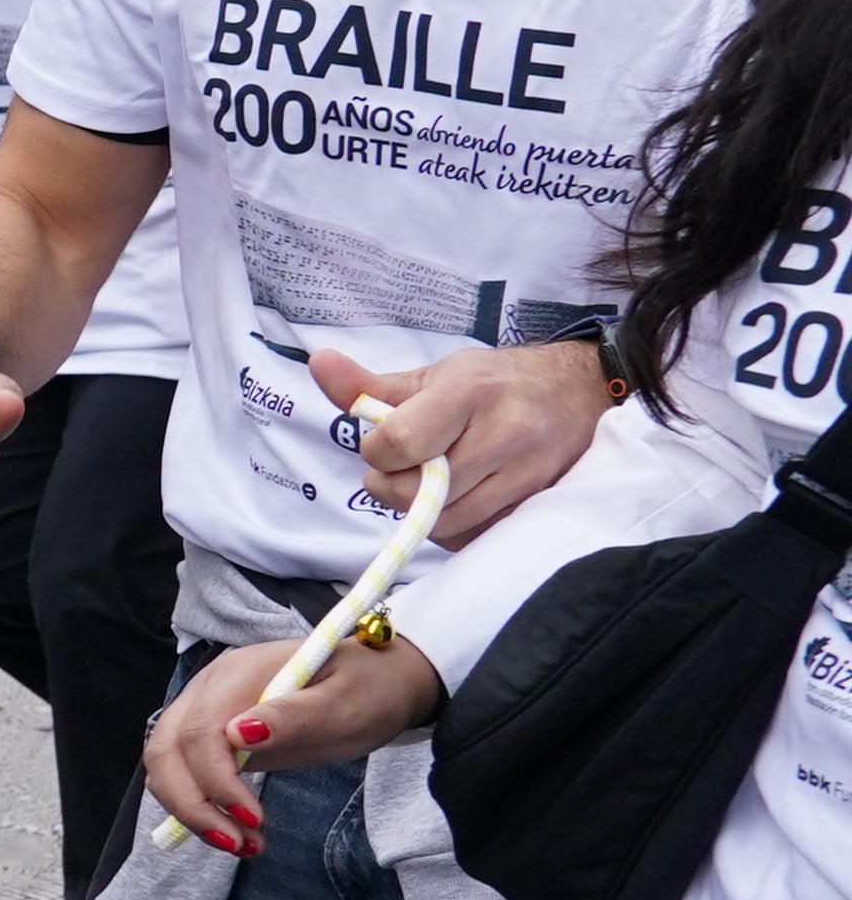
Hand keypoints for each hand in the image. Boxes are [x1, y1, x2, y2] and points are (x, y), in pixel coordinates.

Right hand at [145, 627, 441, 859]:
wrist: (378, 683)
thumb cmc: (367, 690)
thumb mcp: (344, 703)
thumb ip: (293, 716)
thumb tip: (238, 734)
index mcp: (238, 675)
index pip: (199, 731)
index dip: (217, 781)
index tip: (255, 819)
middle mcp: (208, 691)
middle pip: (165, 750)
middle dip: (192, 805)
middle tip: (239, 845)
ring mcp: (205, 714)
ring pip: (166, 767)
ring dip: (193, 813)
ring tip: (244, 846)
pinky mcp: (212, 740)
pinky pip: (186, 776)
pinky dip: (201, 808)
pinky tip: (237, 832)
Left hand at [314, 341, 606, 535]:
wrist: (580, 391)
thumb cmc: (496, 382)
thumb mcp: (434, 375)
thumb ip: (369, 385)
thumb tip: (318, 362)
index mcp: (469, 393)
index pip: (399, 444)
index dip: (377, 453)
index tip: (384, 445)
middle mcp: (505, 434)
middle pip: (418, 493)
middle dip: (394, 487)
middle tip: (402, 470)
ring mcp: (528, 474)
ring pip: (446, 524)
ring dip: (422, 513)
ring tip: (431, 484)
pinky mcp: (540, 504)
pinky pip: (476, 537)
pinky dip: (455, 528)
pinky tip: (459, 500)